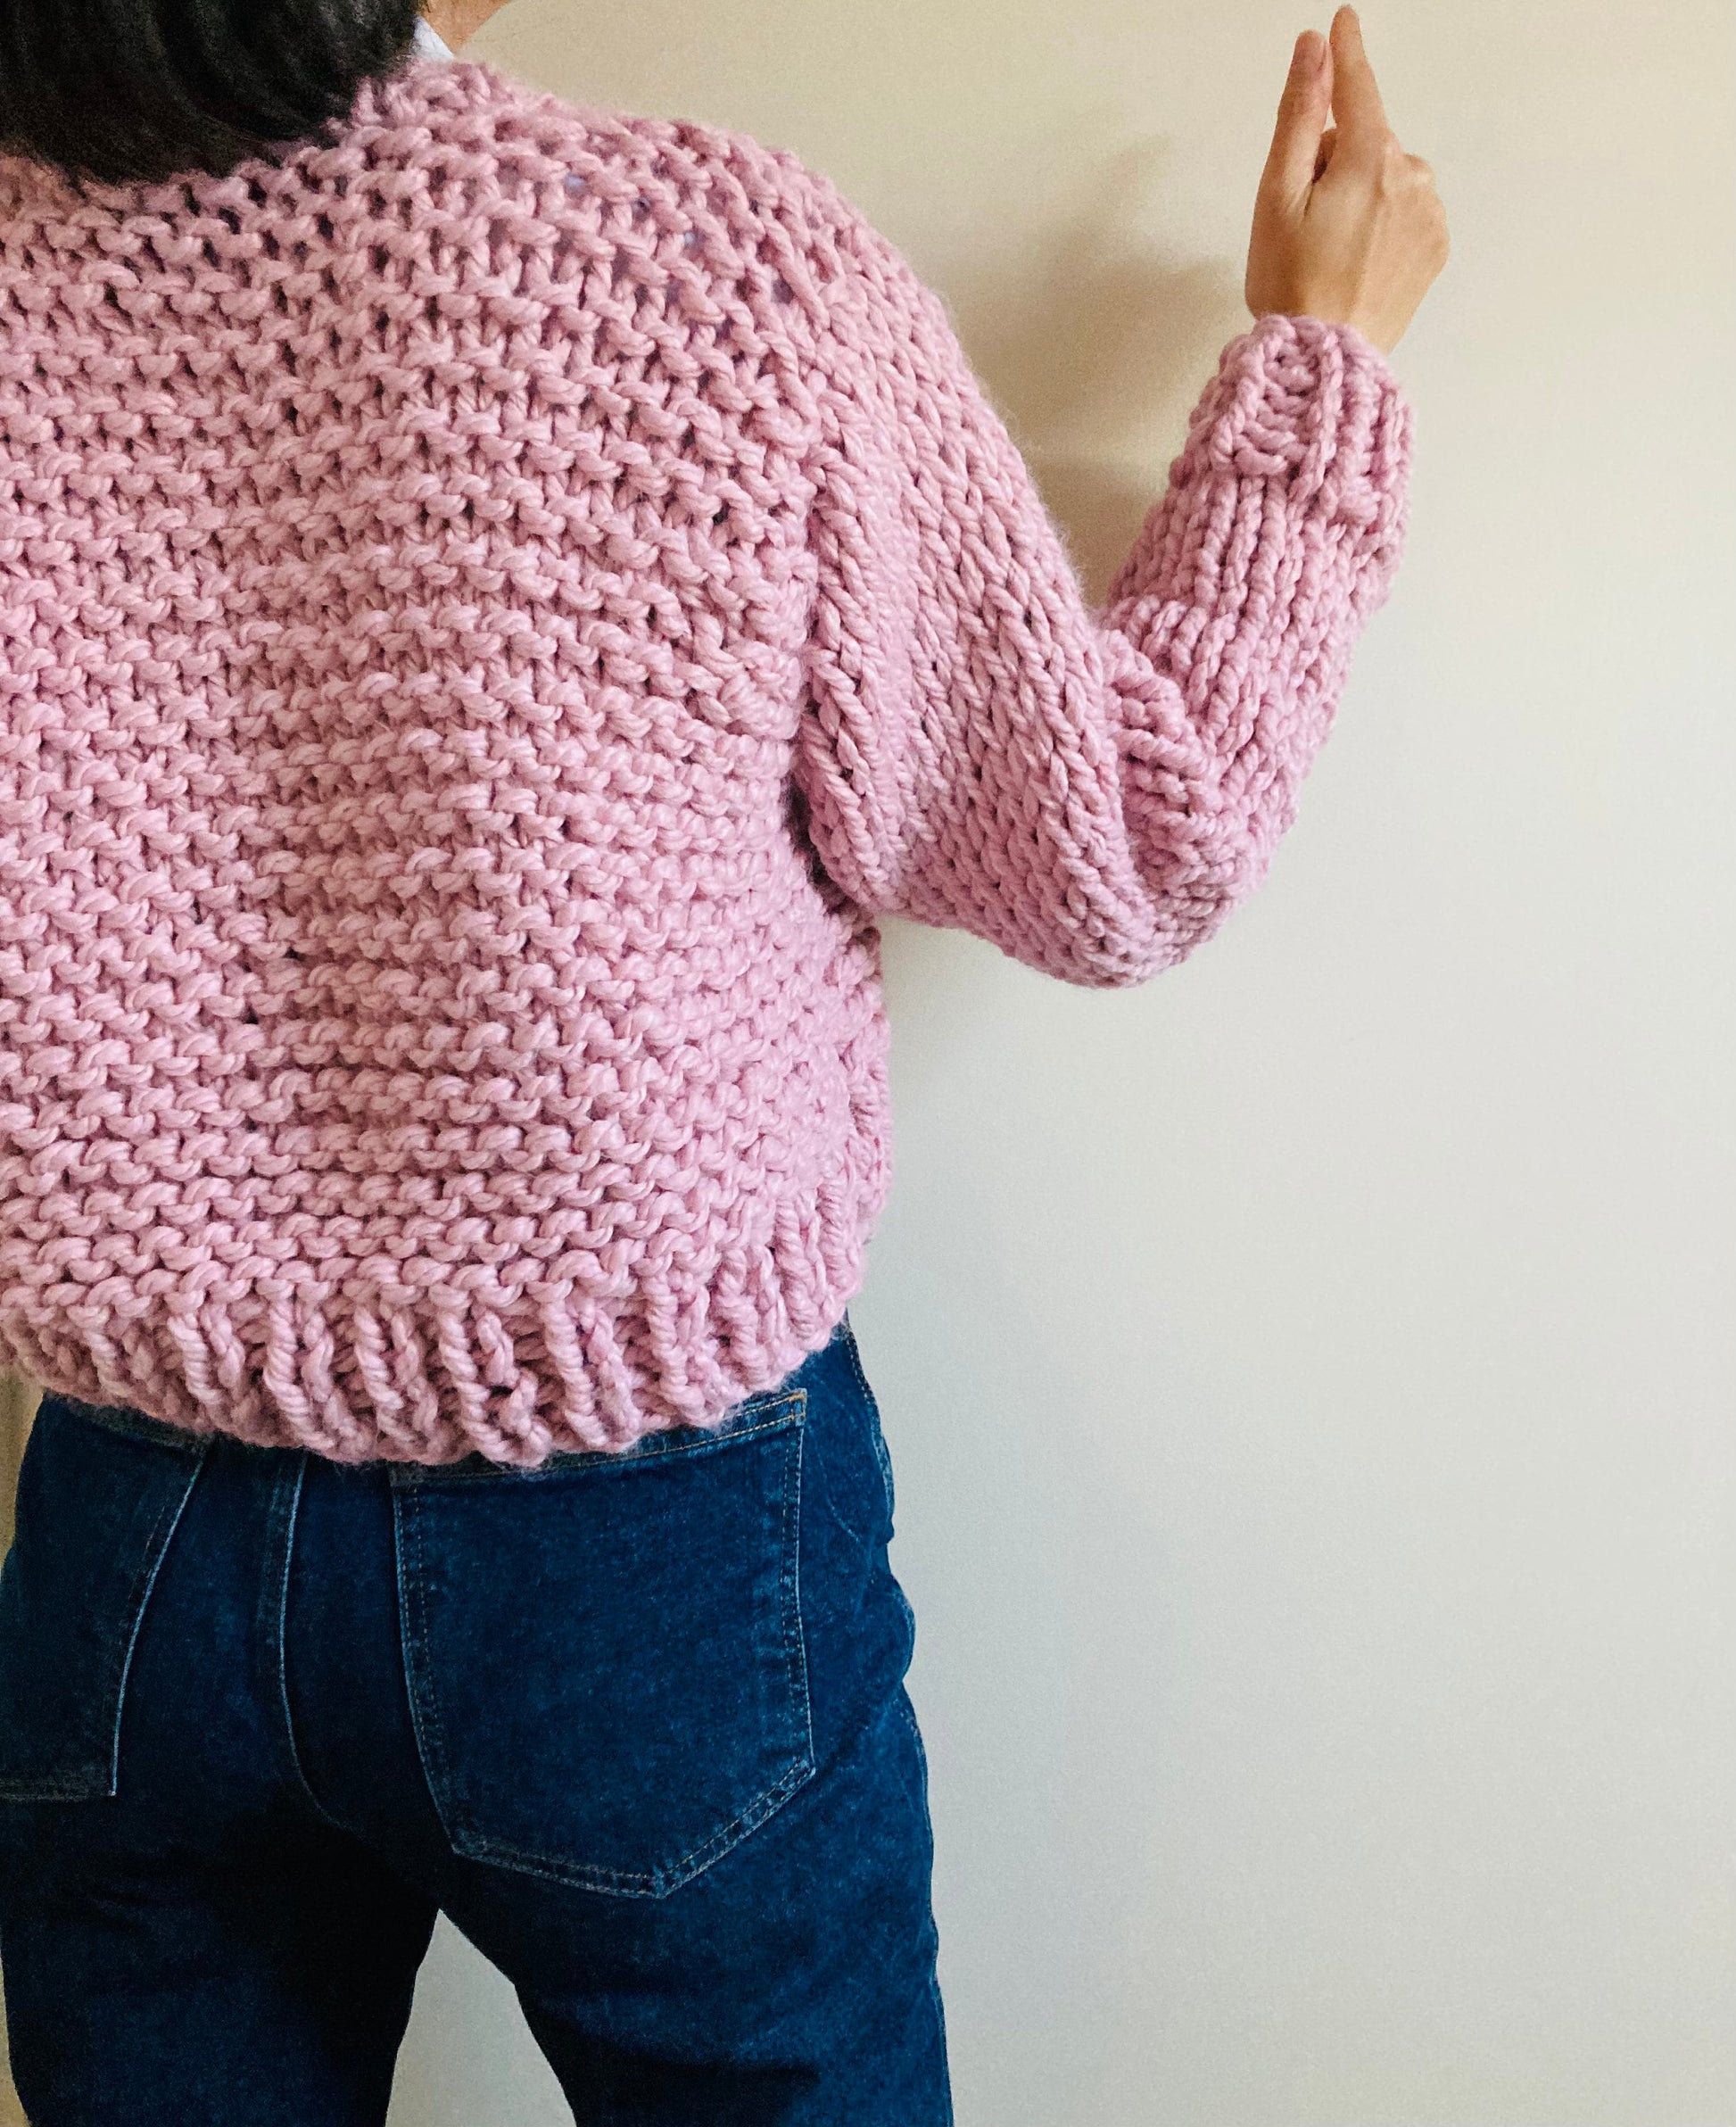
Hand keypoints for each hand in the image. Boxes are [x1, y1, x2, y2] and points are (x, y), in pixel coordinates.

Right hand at [1244, 5, 1448, 356]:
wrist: (1325, 365)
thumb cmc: (1291, 286)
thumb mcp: (1277, 195)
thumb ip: (1300, 115)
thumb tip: (1315, 50)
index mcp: (1371, 159)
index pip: (1359, 89)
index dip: (1346, 53)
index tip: (1344, 21)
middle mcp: (1413, 179)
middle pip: (1367, 143)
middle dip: (1336, 165)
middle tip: (1304, 223)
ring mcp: (1431, 216)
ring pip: (1388, 179)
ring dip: (1361, 197)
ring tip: (1330, 250)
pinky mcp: (1436, 250)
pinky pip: (1407, 214)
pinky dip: (1383, 225)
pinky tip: (1357, 263)